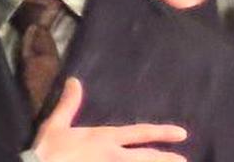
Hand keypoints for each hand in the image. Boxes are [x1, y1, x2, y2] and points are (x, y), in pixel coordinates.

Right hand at [33, 77, 186, 161]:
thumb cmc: (48, 150)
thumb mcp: (56, 124)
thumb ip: (69, 103)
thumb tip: (74, 81)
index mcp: (104, 138)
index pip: (139, 133)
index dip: (161, 133)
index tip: (182, 134)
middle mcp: (113, 156)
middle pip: (147, 158)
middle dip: (167, 159)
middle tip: (185, 160)